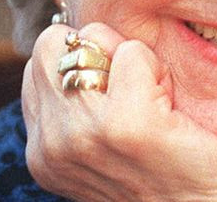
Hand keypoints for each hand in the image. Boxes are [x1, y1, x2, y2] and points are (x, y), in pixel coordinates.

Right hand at [22, 22, 216, 201]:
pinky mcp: (127, 125)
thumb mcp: (108, 141)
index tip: (120, 97)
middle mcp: (51, 143)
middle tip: (138, 93)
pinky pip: (133, 53)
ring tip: (158, 106)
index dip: (85, 63)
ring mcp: (84, 133)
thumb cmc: (174, 179)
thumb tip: (88, 39)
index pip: (41, 62)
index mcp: (42, 150)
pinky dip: (160, 70)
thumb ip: (84, 101)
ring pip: (93, 37)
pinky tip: (174, 112)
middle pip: (56, 42)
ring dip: (133, 61)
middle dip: (99, 50)